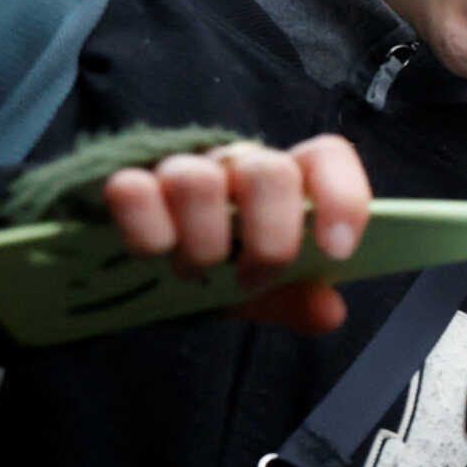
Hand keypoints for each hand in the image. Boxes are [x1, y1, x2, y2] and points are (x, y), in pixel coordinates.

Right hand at [101, 135, 370, 332]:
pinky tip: (156, 255)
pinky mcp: (126, 184)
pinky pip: (131, 190)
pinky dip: (146, 232)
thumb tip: (328, 311)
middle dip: (268, 241)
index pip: (326, 156)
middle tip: (252, 279)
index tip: (336, 251)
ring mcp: (182, 169)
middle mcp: (238, 165)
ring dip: (202, 243)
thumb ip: (299, 299)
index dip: (340, 198)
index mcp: (287, 182)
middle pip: (268, 172)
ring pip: (197, 181)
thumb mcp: (266, 291)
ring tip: (199, 271)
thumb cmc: (223, 269)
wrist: (148, 271)